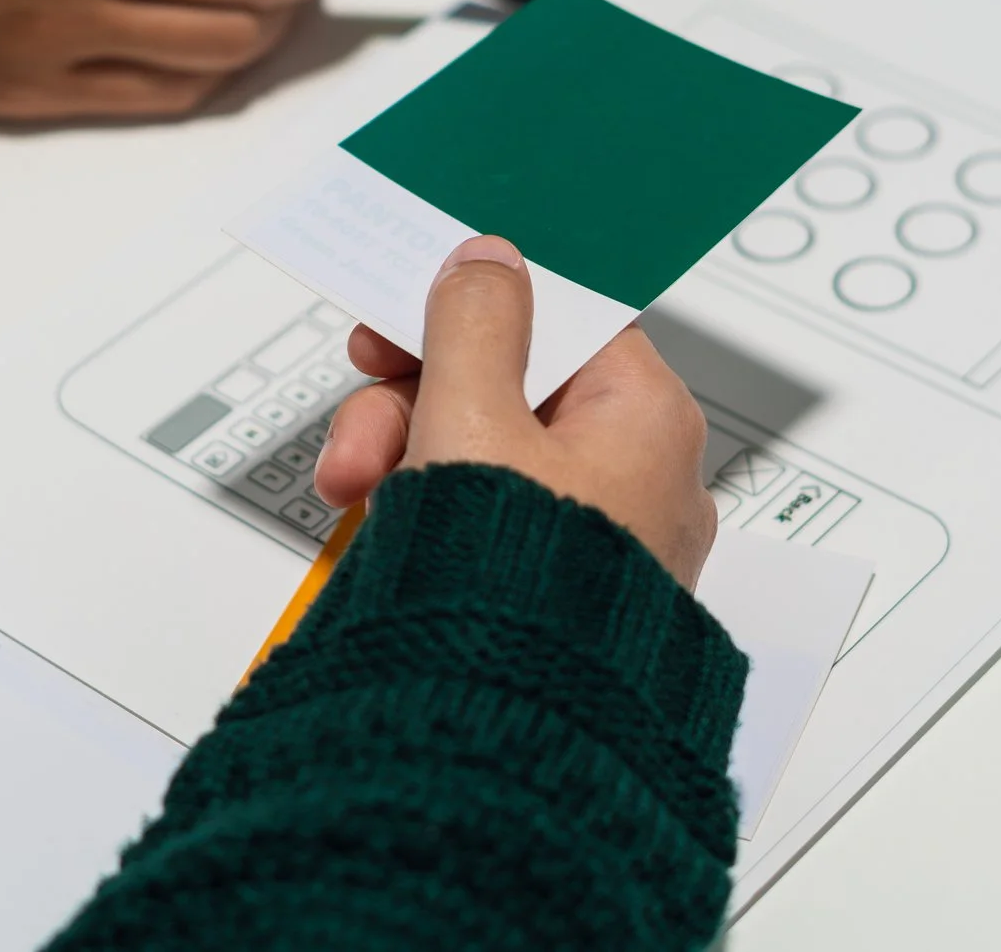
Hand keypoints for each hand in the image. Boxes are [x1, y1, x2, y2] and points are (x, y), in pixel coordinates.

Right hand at [314, 236, 716, 584]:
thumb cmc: (511, 594)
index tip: (396, 315)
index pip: (558, 318)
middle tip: (359, 431)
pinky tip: (387, 534)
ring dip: (407, 459)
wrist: (503, 740)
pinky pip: (495, 522)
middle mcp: (642, 477)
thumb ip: (475, 325)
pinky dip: (436, 516)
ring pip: (491, 457)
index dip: (467, 310)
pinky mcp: (565, 596)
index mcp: (646, 418)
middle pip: (512, 389)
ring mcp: (605, 542)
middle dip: (413, 402)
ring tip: (354, 497)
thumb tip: (490, 261)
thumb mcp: (472, 421)